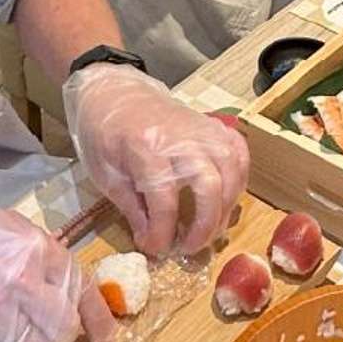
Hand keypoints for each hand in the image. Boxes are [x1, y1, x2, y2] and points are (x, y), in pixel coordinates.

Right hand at [0, 179, 113, 341]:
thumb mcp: (11, 227)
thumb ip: (40, 257)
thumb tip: (63, 289)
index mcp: (38, 250)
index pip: (82, 290)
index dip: (97, 318)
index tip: (104, 334)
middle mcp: (22, 282)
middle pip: (62, 330)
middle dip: (61, 334)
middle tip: (51, 331)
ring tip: (13, 330)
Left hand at [63, 64, 247, 257]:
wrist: (113, 93)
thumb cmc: (103, 134)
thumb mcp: (105, 175)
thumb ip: (132, 208)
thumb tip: (154, 242)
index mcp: (144, 148)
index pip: (163, 198)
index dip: (163, 232)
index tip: (155, 248)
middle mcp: (179, 137)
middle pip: (208, 184)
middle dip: (204, 225)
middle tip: (190, 247)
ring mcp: (201, 128)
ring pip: (231, 170)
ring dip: (226, 207)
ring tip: (210, 229)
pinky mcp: (213, 125)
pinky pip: (239, 152)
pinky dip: (239, 178)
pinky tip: (227, 197)